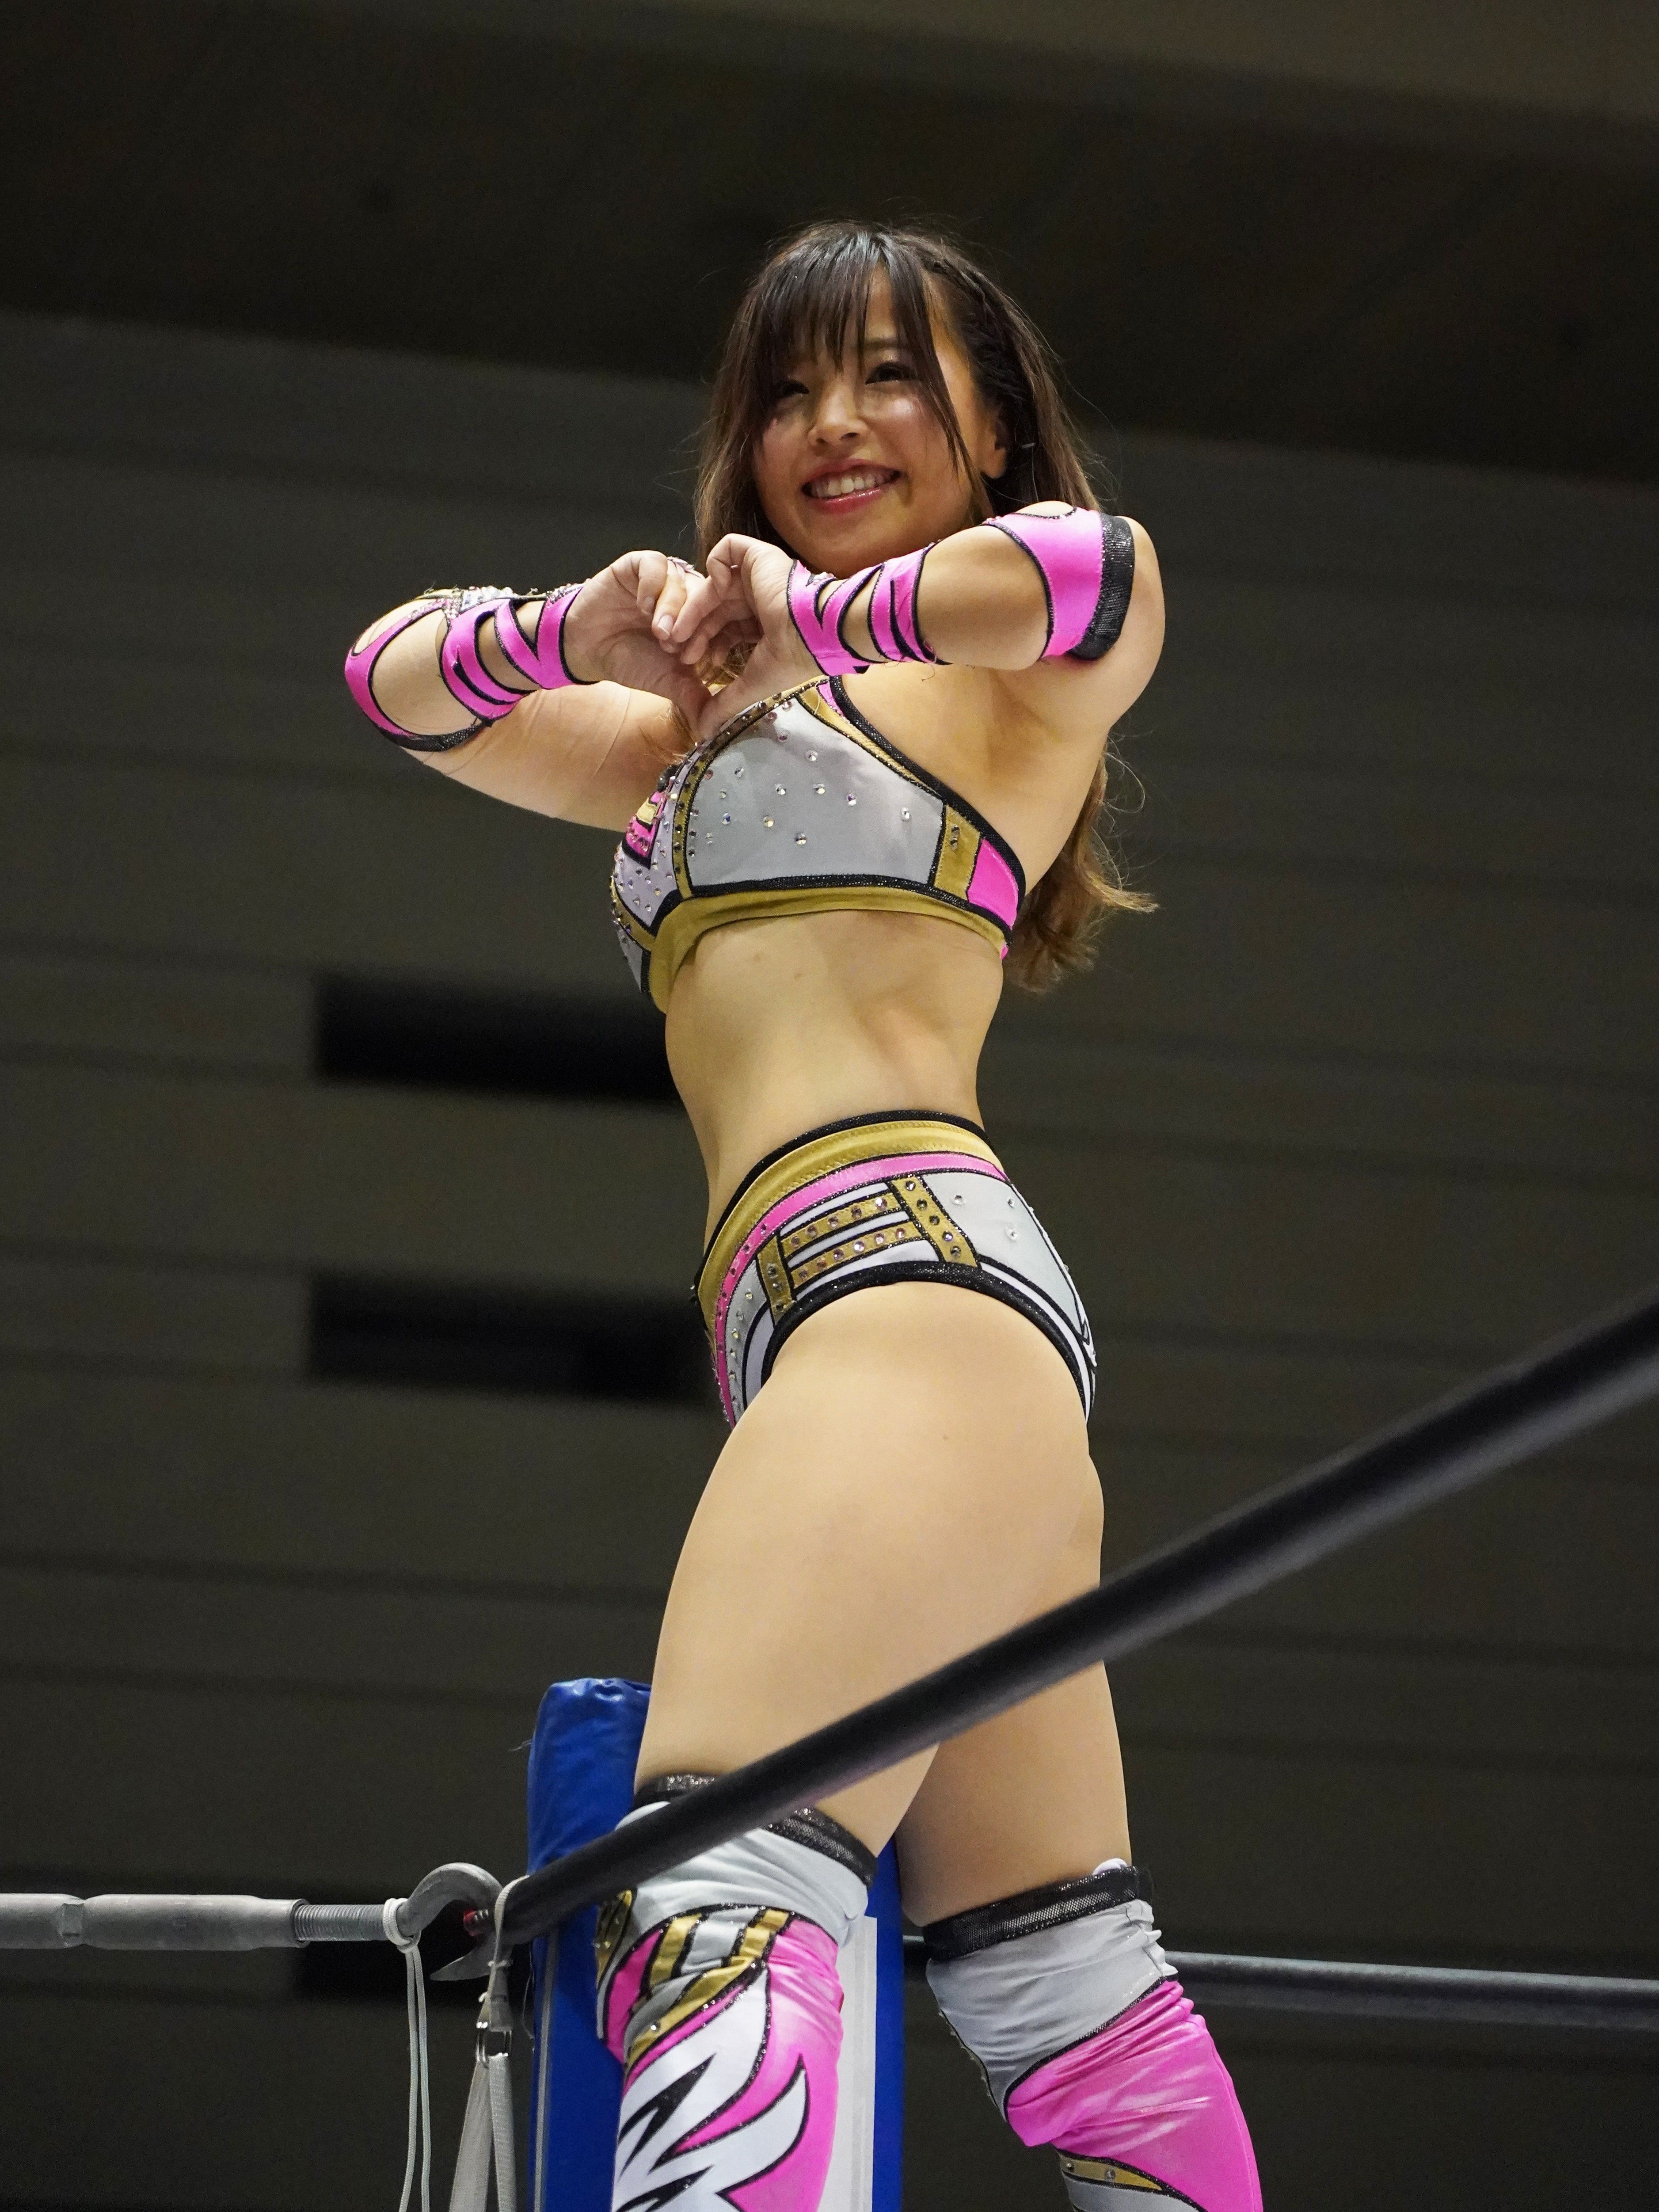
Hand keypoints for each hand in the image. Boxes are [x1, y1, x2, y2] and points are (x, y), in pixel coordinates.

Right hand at [560, 552, 722, 722]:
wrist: (590, 648)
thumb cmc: (631, 660)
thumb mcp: (668, 682)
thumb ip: (693, 697)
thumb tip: (715, 726)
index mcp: (700, 618)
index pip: (720, 618)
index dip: (709, 639)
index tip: (691, 660)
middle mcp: (685, 594)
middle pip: (705, 596)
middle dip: (691, 623)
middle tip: (672, 645)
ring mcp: (664, 578)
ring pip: (683, 580)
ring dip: (672, 607)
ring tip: (657, 631)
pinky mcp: (639, 565)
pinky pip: (655, 564)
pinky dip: (652, 586)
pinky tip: (642, 607)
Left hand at [660, 536, 821, 714]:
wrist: (813, 632)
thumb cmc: (791, 659)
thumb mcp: (752, 685)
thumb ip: (725, 704)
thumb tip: (704, 733)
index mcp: (763, 625)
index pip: (723, 630)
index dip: (703, 644)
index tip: (689, 663)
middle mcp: (760, 599)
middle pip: (713, 610)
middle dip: (691, 630)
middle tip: (674, 649)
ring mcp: (758, 576)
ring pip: (713, 585)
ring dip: (692, 608)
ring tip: (676, 632)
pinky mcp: (758, 556)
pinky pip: (728, 548)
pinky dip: (713, 566)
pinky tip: (711, 590)